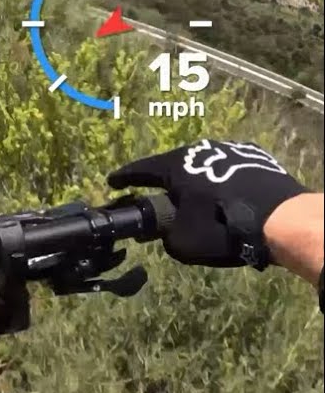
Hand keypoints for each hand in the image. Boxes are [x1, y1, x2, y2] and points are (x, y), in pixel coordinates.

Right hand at [107, 139, 306, 268]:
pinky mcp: (255, 158)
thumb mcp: (182, 243)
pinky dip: (219, 181)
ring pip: (202, 165)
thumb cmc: (222, 226)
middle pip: (173, 165)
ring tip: (194, 198)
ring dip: (195, 180)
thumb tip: (166, 231)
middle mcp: (200, 150)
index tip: (112, 182)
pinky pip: (227, 169)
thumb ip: (165, 235)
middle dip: (163, 180)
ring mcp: (230, 150)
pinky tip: (223, 196)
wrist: (281, 218)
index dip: (123, 178)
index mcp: (175, 166)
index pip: (140, 170)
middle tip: (156, 194)